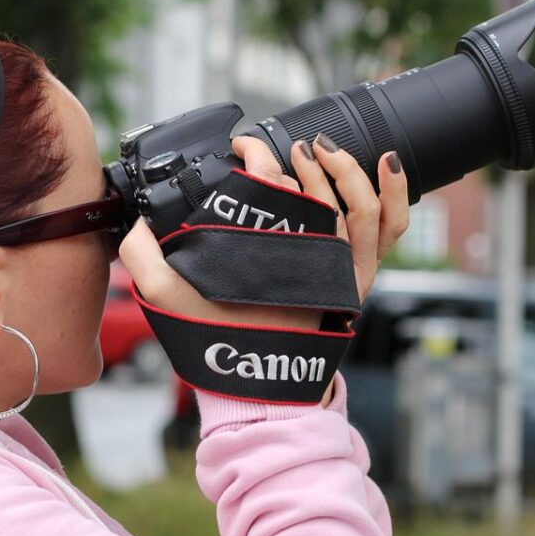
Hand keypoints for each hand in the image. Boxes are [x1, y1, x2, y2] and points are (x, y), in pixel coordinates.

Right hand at [119, 135, 408, 327]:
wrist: (256, 387)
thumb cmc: (216, 341)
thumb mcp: (165, 298)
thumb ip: (142, 256)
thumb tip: (137, 222)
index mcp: (267, 251)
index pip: (269, 182)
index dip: (254, 154)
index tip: (238, 148)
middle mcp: (310, 255)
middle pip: (313, 188)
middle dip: (289, 158)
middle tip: (267, 152)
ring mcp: (339, 267)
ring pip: (358, 203)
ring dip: (341, 168)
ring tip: (317, 149)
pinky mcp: (354, 277)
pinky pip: (389, 230)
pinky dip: (396, 193)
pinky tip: (389, 162)